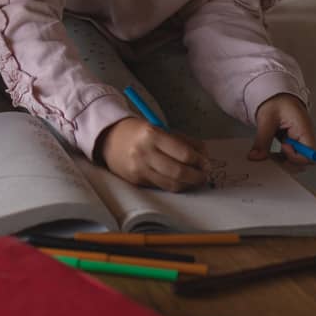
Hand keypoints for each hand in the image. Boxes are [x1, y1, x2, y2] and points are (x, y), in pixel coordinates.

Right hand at [98, 117, 216, 191]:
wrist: (109, 139)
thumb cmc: (139, 132)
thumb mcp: (160, 129)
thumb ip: (183, 141)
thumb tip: (204, 155)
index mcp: (152, 135)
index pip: (183, 153)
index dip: (199, 160)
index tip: (206, 162)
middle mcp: (144, 153)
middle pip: (178, 172)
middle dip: (197, 176)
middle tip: (204, 174)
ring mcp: (139, 169)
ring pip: (171, 184)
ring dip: (188, 184)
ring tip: (196, 179)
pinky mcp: (136, 181)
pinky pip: (161, 186)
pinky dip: (175, 185)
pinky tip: (181, 181)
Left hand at [249, 94, 315, 168]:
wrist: (275, 95)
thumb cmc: (276, 101)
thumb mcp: (267, 119)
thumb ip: (262, 140)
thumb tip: (256, 156)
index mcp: (304, 130)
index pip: (310, 156)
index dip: (296, 157)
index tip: (282, 147)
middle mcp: (304, 138)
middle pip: (304, 162)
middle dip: (287, 161)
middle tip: (273, 152)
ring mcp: (299, 141)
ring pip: (295, 161)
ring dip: (281, 159)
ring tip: (270, 148)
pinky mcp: (292, 143)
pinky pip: (288, 155)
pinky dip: (278, 155)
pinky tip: (270, 148)